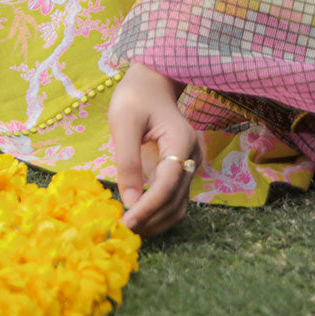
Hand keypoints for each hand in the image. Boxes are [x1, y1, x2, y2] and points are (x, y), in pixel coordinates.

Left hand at [109, 61, 199, 237]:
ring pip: (178, 206)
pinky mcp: (182, 171)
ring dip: (156, 222)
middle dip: (150, 219)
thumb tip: (130, 202)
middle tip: (122, 231)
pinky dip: (159, 213)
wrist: (151, 84)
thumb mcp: (124, 122)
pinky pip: (174, 200)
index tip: (126, 223)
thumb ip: (128, 161)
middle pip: (175, 200)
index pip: (167, 185)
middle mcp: (192, 156)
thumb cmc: (135, 98)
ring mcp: (190, 165)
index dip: (148, 208)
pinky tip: (139, 217)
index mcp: (181, 141)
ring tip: (129, 228)